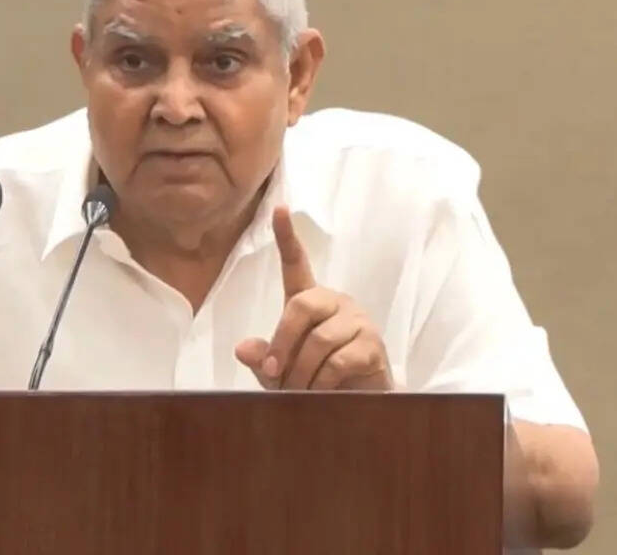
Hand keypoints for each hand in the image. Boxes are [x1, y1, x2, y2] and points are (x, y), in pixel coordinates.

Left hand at [234, 206, 392, 390]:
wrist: (356, 407)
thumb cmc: (314, 381)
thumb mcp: (280, 372)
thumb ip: (263, 358)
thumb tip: (243, 348)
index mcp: (310, 301)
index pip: (297, 264)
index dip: (287, 237)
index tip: (279, 210)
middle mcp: (336, 303)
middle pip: (302, 305)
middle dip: (282, 341)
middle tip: (273, 372)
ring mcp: (358, 321)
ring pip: (320, 339)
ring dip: (300, 372)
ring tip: (295, 393)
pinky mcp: (373, 345)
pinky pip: (338, 361)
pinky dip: (321, 383)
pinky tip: (319, 394)